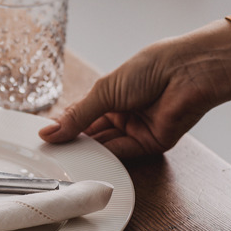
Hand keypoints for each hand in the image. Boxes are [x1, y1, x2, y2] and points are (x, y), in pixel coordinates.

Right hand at [39, 19, 230, 157]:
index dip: (64, 126)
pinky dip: (105, 159)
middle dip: (73, 143)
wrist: (187, 72)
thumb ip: (77, 116)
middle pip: (92, 134)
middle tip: (49, 154)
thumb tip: (49, 132)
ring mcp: (137, 129)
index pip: (81, 115)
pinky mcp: (151, 144)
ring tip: (63, 159)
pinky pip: (124, 155)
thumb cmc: (150, 68)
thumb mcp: (104, 90)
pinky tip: (87, 162)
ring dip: (86, 153)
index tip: (43, 138)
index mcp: (111, 95)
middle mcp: (123, 113)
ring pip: (105, 146)